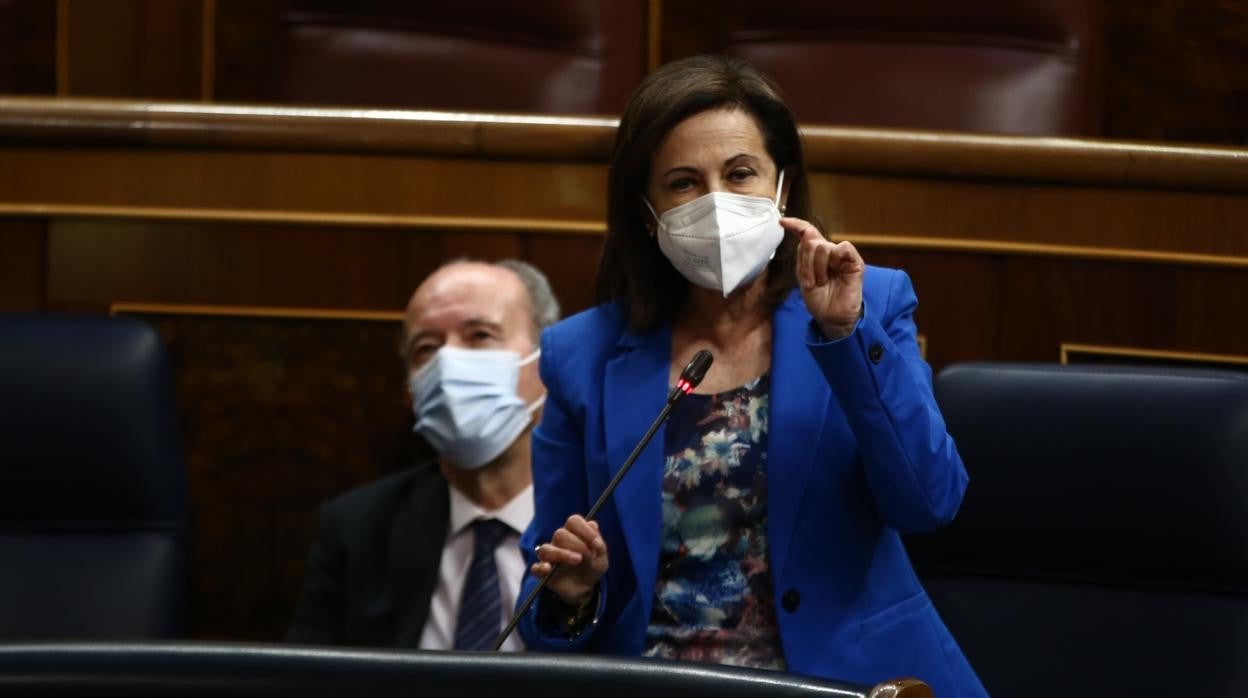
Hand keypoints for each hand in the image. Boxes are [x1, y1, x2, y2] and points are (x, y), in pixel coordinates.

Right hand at [532, 515, 608, 605]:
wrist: (585, 589)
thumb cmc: (592, 568)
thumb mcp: (602, 560)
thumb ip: (599, 545)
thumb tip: (593, 527)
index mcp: (574, 533)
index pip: (573, 521)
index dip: (584, 529)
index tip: (595, 542)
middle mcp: (559, 542)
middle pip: (560, 534)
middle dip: (576, 544)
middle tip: (588, 555)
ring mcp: (550, 556)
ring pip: (545, 548)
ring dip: (561, 554)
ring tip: (577, 560)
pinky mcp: (543, 572)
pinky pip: (535, 567)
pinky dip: (540, 567)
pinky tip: (548, 569)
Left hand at [782, 216, 864, 338]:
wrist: (831, 318)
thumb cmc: (819, 300)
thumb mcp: (804, 277)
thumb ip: (803, 255)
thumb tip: (805, 233)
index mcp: (816, 255)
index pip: (807, 233)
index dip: (796, 224)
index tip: (782, 221)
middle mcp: (829, 252)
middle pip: (811, 242)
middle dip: (807, 264)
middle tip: (812, 281)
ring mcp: (842, 256)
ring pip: (823, 246)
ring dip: (817, 268)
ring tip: (822, 282)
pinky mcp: (855, 262)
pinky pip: (843, 248)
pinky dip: (833, 262)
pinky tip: (833, 276)